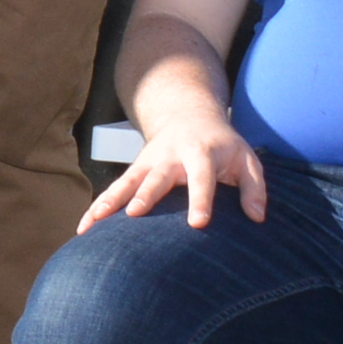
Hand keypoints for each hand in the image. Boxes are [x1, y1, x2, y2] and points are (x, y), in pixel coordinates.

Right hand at [81, 112, 268, 232]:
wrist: (188, 115)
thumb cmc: (222, 146)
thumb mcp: (246, 160)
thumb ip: (254, 187)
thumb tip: (257, 217)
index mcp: (201, 154)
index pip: (202, 178)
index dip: (200, 200)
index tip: (198, 223)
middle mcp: (170, 158)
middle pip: (156, 178)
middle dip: (145, 196)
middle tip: (134, 214)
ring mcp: (148, 163)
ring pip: (127, 183)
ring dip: (110, 201)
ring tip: (95, 222)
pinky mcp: (134, 171)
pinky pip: (113, 190)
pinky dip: (97, 207)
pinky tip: (84, 228)